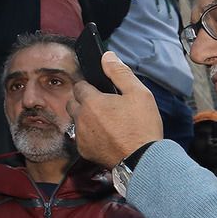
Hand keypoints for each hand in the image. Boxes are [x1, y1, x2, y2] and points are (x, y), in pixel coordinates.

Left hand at [71, 52, 162, 166]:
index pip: (79, 85)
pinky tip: (106, 136)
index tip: (101, 91)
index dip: (90, 86)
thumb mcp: (139, 93)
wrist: (144, 160)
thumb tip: (107, 57)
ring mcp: (81, 136)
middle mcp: (81, 118)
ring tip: (106, 121)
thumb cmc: (143, 127)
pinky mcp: (84, 151)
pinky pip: (81, 137)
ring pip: (75, 120)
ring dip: (85, 118)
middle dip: (83, 101)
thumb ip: (119, 72)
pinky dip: (89, 135)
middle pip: (72, 102)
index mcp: (91, 102)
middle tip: (103, 105)